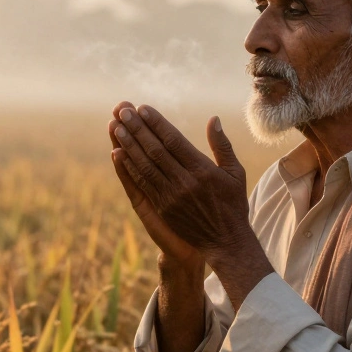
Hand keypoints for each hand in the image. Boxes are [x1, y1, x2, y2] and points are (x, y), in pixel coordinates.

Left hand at [107, 102, 252, 264]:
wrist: (224, 242)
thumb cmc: (232, 205)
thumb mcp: (235, 173)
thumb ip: (223, 145)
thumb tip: (213, 119)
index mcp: (202, 170)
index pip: (174, 141)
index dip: (156, 123)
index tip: (143, 108)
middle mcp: (184, 182)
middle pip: (155, 150)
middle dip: (137, 129)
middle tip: (123, 111)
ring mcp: (171, 197)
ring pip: (144, 165)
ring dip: (128, 145)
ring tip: (116, 126)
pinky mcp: (162, 208)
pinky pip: (141, 184)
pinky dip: (128, 167)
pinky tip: (118, 153)